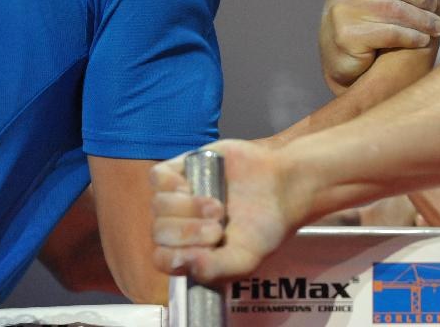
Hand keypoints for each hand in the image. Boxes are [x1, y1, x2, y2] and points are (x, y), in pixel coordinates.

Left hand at [150, 140, 303, 284]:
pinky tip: (191, 187)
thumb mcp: (245, 259)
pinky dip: (170, 183)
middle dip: (188, 232)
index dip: (177, 255)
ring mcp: (180, 196)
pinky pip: (157, 177)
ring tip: (218, 206)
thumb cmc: (264, 225)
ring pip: (159, 205)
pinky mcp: (183, 169)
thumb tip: (186, 264)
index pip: (162, 259)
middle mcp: (181, 224)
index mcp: (191, 251)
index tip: (206, 249)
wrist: (283, 186)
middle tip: (218, 228)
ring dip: (187, 208)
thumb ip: (215, 269)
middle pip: (160, 232)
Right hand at [320, 0, 439, 93]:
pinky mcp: (346, 36)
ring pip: (396, 9)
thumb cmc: (368, 23)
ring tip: (438, 28)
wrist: (341, 61)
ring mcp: (342, 10)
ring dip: (424, 20)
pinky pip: (391, 33)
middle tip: (437, 9)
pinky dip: (413, 36)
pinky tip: (423, 40)